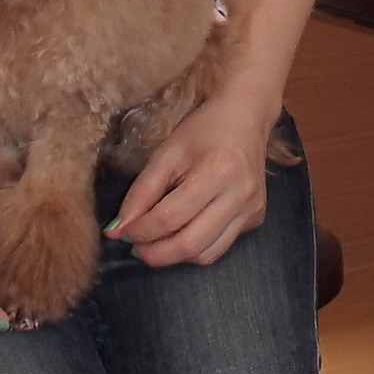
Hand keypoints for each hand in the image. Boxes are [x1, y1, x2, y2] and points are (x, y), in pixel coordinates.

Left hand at [107, 91, 276, 266]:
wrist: (246, 117)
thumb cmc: (204, 129)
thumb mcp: (167, 153)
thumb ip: (141, 191)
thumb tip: (117, 228)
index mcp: (217, 173)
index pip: (169, 218)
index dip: (140, 230)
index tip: (122, 231)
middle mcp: (239, 196)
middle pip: (189, 244)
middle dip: (155, 253)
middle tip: (135, 246)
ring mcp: (251, 209)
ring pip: (206, 255)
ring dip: (174, 256)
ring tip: (155, 243)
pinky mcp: (256, 218)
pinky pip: (220, 247)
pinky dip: (196, 249)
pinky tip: (182, 233)